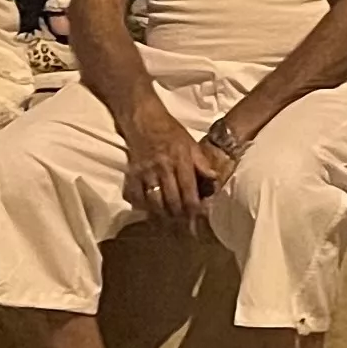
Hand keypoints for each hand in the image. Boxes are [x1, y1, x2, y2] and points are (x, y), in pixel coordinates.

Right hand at [122, 110, 224, 224]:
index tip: (199, 219)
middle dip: (180, 217)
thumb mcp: (191, 143)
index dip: (194, 208)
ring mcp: (146, 172)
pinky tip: (150, 212)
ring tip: (170, 225)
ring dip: (163, 217)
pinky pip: (136, 197)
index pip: (189, 191)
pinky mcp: (132, 174)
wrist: (143, 119)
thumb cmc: (170, 131)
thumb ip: (202, 164)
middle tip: (185, 228)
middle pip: (172, 201)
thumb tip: (214, 182)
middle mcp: (163, 168)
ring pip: (154, 203)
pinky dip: (142, 208)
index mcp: (181, 160)